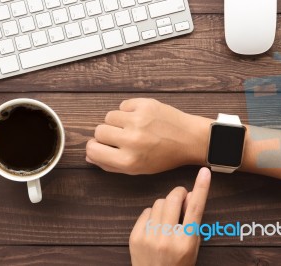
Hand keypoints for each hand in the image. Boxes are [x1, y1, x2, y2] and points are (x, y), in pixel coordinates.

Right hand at [86, 98, 212, 174]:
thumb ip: (111, 165)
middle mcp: (131, 141)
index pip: (92, 149)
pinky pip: (123, 105)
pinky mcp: (145, 105)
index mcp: (128, 161)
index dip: (94, 147)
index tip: (100, 146)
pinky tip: (141, 118)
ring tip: (133, 126)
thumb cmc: (165, 157)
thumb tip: (89, 154)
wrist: (190, 139)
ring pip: (109, 116)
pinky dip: (129, 111)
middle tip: (121, 137)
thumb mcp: (138, 169)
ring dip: (118, 122)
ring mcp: (138, 121)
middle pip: (99, 131)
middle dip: (107, 134)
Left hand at [129, 167, 211, 265]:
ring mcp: (150, 237)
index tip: (204, 172)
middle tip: (181, 197)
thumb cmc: (178, 265)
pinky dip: (152, 215)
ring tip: (166, 219)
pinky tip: (154, 227)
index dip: (201, 188)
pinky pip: (145, 211)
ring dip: (165, 205)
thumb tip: (191, 195)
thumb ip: (193, 222)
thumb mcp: (192, 247)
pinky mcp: (136, 237)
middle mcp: (167, 238)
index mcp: (186, 242)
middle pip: (173, 199)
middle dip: (178, 194)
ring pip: (158, 203)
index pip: (196, 209)